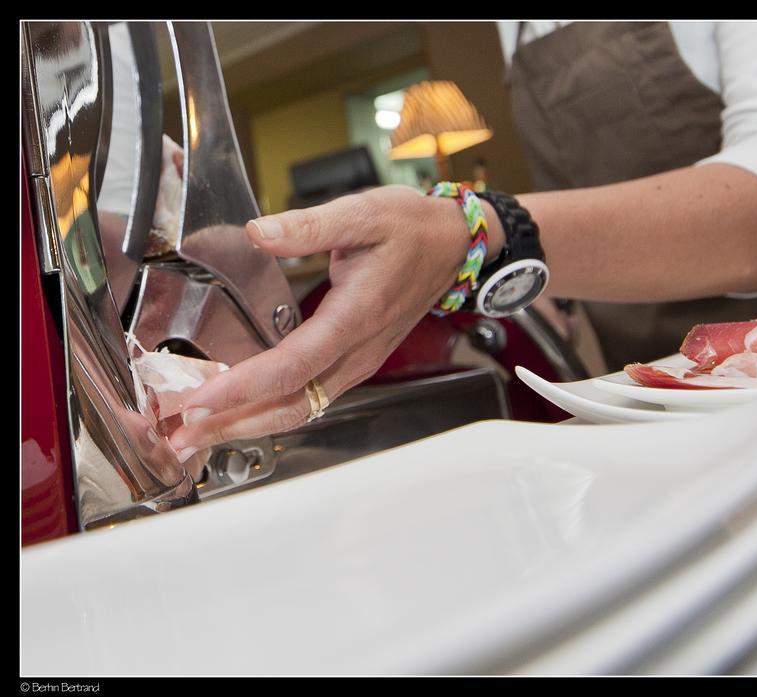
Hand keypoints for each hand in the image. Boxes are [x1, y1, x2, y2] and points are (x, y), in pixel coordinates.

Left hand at [167, 185, 497, 456]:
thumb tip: (259, 233)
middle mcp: (359, 351)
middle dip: (234, 424)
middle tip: (182, 435)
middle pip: (292, 405)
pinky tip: (240, 408)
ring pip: (301, 408)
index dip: (244, 388)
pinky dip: (270, 409)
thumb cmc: (413, 229)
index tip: (200, 399)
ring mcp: (359, 361)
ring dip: (248, 423)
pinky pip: (310, 397)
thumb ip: (309, 225)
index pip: (293, 366)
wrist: (453, 246)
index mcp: (357, 317)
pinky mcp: (355, 361)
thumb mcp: (364, 213)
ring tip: (199, 431)